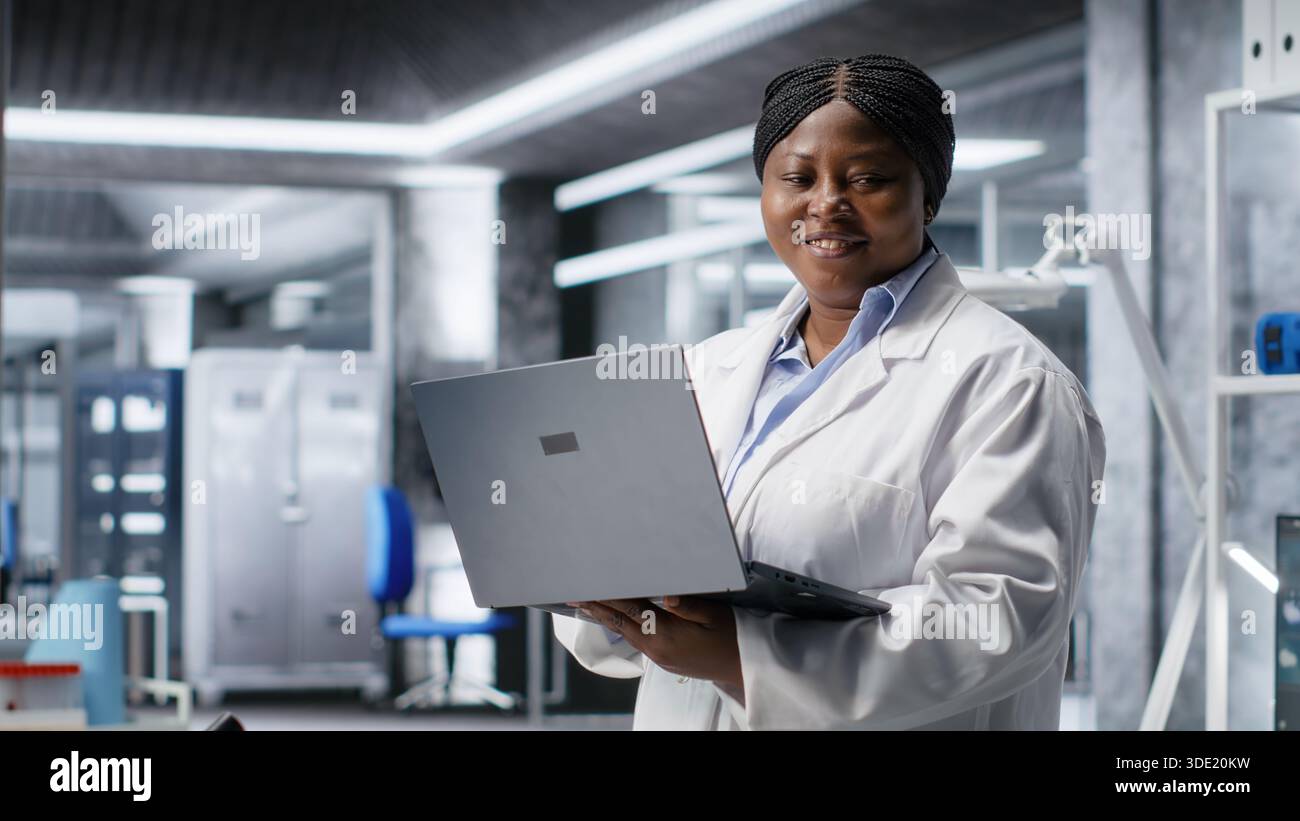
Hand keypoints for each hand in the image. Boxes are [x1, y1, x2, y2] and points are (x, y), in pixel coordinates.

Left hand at [567, 596, 744, 696]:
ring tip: (588, 604)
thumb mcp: (714, 615)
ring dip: (607, 617)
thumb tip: (665, 594)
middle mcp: (657, 650)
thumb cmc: (733, 637)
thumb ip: (687, 603)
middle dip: (597, 608)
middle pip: (620, 623)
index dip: (606, 596)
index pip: (630, 610)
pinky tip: (618, 618)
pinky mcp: (664, 661)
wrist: (746, 669)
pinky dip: (623, 626)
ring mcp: (659, 658)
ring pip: (626, 633)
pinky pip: (637, 640)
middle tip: (574, 595)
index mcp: (667, 636)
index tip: (587, 587)